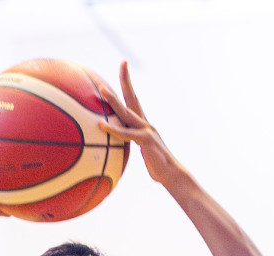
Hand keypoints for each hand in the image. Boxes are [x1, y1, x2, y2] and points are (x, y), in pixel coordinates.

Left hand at [96, 62, 178, 183]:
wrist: (171, 175)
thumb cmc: (156, 165)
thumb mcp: (140, 152)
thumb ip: (128, 143)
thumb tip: (113, 143)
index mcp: (142, 124)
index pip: (134, 100)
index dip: (129, 84)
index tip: (125, 67)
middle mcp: (145, 123)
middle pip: (133, 98)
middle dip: (127, 80)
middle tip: (122, 64)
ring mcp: (147, 131)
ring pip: (127, 112)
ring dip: (114, 100)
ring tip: (102, 89)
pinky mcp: (146, 141)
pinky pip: (126, 134)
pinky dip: (114, 130)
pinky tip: (101, 125)